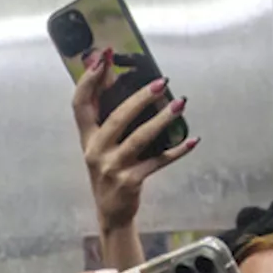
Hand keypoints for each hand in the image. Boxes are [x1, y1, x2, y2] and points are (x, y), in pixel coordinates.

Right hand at [73, 49, 198, 233]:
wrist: (111, 213)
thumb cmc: (109, 173)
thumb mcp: (100, 146)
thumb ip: (106, 117)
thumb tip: (117, 79)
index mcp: (86, 139)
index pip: (80, 105)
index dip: (88, 81)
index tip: (102, 59)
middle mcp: (95, 152)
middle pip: (117, 118)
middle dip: (140, 98)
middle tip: (161, 82)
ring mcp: (112, 168)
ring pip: (139, 138)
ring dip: (161, 121)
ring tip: (180, 105)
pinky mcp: (130, 181)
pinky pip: (157, 162)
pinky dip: (176, 151)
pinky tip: (192, 141)